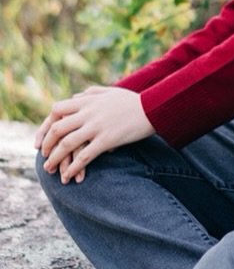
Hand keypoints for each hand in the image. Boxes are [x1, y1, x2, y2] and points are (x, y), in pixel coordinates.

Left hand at [36, 85, 151, 183]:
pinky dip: (73, 168)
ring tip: (49, 170)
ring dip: (55, 159)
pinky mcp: (107, 139)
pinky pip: (84, 156)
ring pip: (66, 144)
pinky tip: (69, 177)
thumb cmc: (133, 100)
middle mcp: (89, 112)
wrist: (154, 107)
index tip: (44, 138)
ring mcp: (98, 126)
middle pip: (57, 129)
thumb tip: (75, 97)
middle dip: (47, 145)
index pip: (57, 110)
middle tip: (45, 156)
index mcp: (88, 100)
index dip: (46, 125)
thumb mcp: (111, 91)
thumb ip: (91, 93)